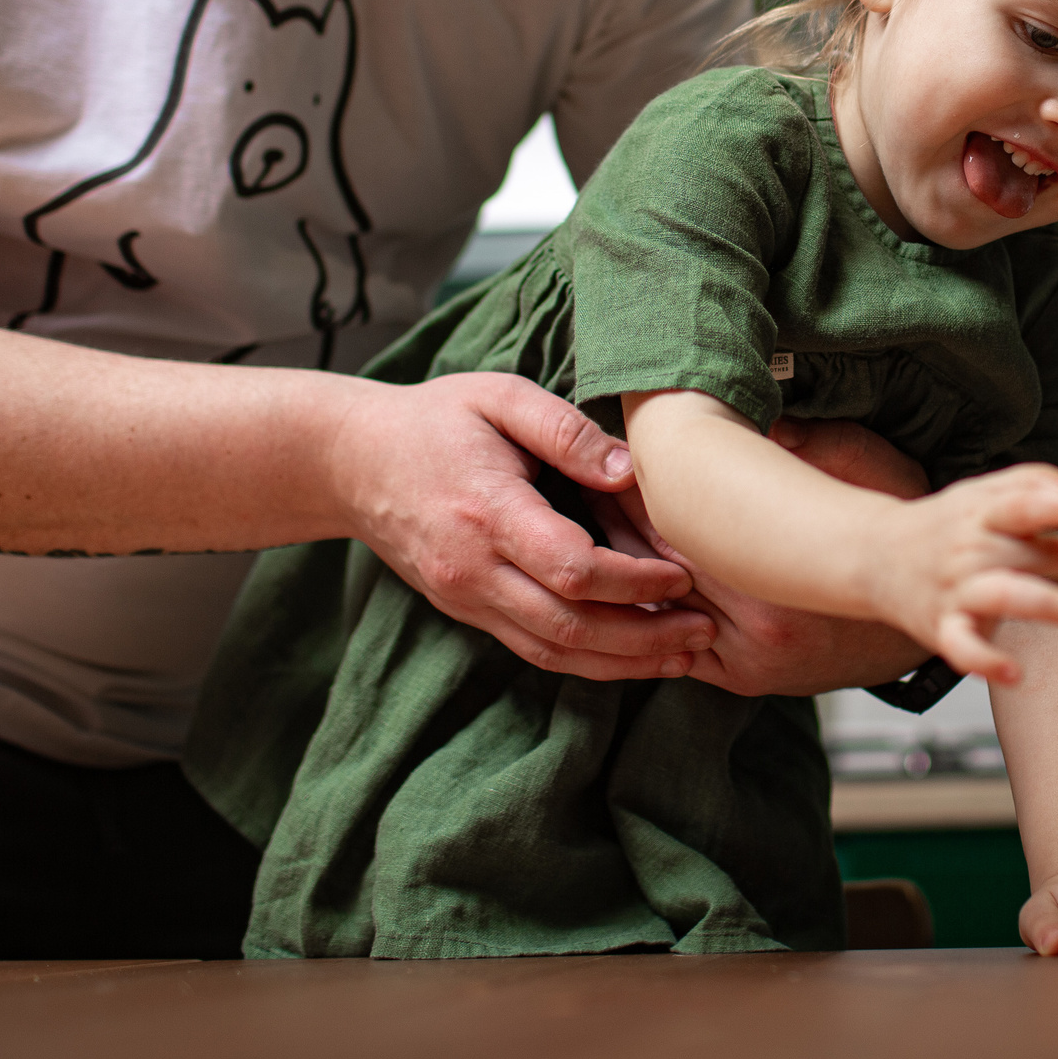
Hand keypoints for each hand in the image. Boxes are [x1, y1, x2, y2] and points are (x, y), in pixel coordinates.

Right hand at [328, 371, 715, 680]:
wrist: (352, 462)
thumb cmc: (434, 420)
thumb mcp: (498, 396)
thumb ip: (565, 429)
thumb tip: (629, 470)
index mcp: (488, 512)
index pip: (572, 568)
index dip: (634, 580)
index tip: (683, 573)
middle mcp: (475, 569)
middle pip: (569, 625)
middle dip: (644, 636)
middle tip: (705, 632)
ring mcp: (467, 598)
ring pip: (553, 651)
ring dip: (622, 662)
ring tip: (684, 655)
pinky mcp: (468, 611)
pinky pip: (533, 648)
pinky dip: (587, 660)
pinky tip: (632, 657)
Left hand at [596, 418, 931, 695]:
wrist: (932, 609)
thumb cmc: (898, 525)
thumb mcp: (868, 465)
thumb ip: (808, 442)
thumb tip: (754, 420)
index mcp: (778, 574)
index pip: (682, 523)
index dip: (639, 488)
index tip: (613, 457)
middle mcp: (756, 623)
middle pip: (659, 563)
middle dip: (616, 521)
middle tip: (578, 482)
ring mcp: (747, 659)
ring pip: (656, 605)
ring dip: (619, 563)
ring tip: (585, 520)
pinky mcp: (742, 677)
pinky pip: (671, 644)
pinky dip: (641, 608)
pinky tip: (618, 573)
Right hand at [868, 464, 1057, 684]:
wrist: (872, 557)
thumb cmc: (943, 525)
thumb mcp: (982, 494)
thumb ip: (1032, 484)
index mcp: (987, 513)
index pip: (1029, 505)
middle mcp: (977, 549)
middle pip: (1040, 551)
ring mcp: (960, 590)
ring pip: (1008, 596)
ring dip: (1051, 604)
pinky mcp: (943, 629)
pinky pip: (964, 648)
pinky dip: (986, 662)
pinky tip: (1015, 674)